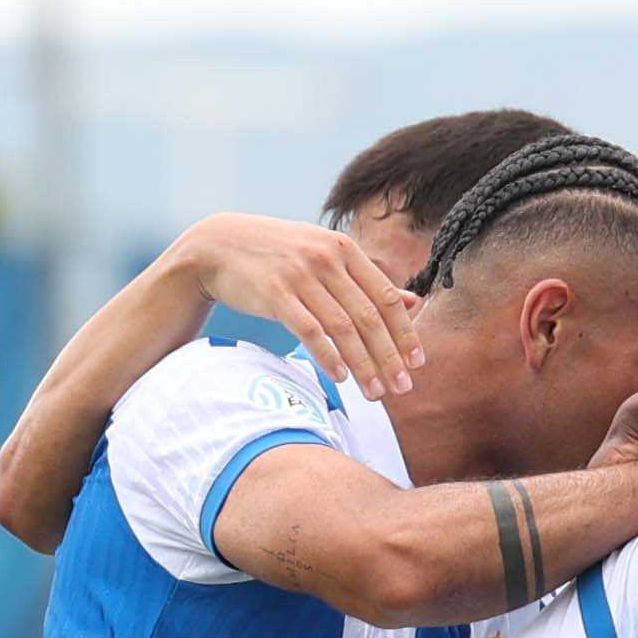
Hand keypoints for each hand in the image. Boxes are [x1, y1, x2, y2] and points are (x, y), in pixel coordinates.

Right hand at [176, 211, 422, 396]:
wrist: (219, 245)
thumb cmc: (278, 255)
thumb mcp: (324, 255)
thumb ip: (366, 279)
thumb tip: (412, 302)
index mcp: (344, 248)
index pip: (385, 296)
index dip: (405, 332)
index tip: (418, 363)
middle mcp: (325, 259)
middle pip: (369, 316)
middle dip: (390, 356)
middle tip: (402, 389)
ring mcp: (300, 275)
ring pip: (342, 327)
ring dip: (363, 364)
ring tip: (376, 393)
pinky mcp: (275, 293)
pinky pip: (309, 330)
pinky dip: (328, 356)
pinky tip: (341, 378)